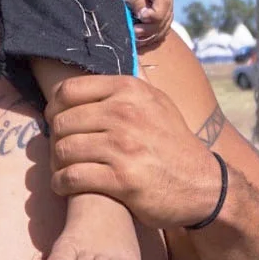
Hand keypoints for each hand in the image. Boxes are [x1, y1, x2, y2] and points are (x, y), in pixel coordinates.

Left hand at [44, 74, 223, 230]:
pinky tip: (64, 185)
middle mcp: (125, 114)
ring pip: (64, 149)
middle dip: (54, 137)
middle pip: (62, 121)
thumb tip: (87, 74)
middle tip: (59, 149)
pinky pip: (73, 177)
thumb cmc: (172, 143)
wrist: (204, 185)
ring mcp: (123, 147)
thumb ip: (122, 89)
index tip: (55, 120)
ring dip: (56, 162)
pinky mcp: (123, 180)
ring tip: (61, 167)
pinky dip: (61, 183)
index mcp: (129, 90)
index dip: (54, 106)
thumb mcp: (155, 102)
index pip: (68, 90)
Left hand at [114, 0, 173, 48]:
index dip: (154, 16)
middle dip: (151, 28)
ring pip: (167, 22)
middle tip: (134, 33)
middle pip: (166, 16)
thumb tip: (144, 16)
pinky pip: (163, 23)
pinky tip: (142, 37)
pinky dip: (154, 32)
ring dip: (152, 33)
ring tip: (136, 38)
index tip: (140, 18)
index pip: (164, 4)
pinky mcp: (163, 6)